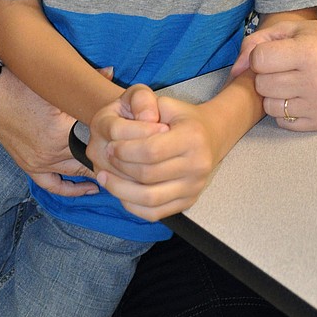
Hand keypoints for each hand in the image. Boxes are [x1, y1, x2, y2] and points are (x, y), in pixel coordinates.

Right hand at [0, 63, 116, 196]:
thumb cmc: (22, 84)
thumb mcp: (55, 85)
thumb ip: (87, 79)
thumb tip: (113, 72)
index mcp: (62, 131)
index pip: (99, 144)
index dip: (117, 144)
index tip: (132, 141)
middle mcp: (51, 151)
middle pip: (90, 161)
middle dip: (110, 159)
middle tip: (128, 156)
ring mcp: (39, 162)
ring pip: (76, 173)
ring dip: (95, 172)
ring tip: (115, 168)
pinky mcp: (29, 166)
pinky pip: (53, 185)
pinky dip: (71, 189)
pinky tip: (89, 188)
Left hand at [93, 94, 220, 220]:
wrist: (212, 136)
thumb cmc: (182, 118)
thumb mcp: (166, 103)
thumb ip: (144, 107)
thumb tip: (125, 128)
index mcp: (192, 138)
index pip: (151, 150)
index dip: (125, 150)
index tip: (111, 145)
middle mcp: (197, 165)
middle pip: (148, 175)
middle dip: (120, 167)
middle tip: (106, 158)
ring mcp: (194, 187)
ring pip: (149, 199)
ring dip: (120, 190)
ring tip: (104, 178)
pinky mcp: (189, 202)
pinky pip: (155, 213)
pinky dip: (132, 205)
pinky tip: (119, 192)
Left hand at [232, 17, 316, 129]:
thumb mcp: (289, 29)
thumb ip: (255, 43)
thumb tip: (235, 72)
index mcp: (310, 53)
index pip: (259, 60)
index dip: (261, 55)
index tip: (276, 51)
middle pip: (262, 84)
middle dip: (267, 75)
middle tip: (285, 67)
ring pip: (269, 106)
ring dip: (274, 94)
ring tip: (292, 80)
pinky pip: (282, 121)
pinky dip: (285, 109)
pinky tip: (300, 95)